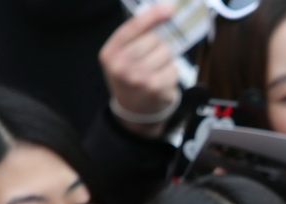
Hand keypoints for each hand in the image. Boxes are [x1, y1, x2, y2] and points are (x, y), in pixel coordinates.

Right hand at [99, 3, 180, 137]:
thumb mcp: (122, 57)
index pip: (133, 27)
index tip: (169, 8)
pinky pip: (174, 68)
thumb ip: (135, 37)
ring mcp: (139, 78)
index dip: (153, 15)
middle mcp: (121, 66)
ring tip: (156, 70)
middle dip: (159, 44)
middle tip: (154, 57)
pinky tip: (162, 80)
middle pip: (154, 39)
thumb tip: (163, 13)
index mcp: (110, 53)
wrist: (134, 111)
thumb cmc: (130, 78)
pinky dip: (172, 73)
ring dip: (166, 59)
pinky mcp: (156, 88)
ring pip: (166, 52)